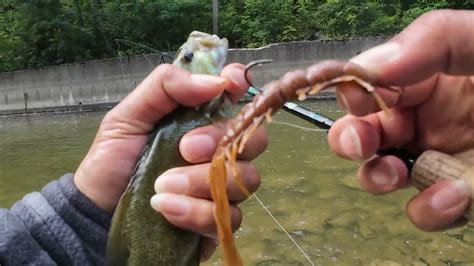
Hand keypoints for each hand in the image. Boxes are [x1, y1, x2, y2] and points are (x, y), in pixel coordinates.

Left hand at [74, 63, 267, 259]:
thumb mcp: (128, 115)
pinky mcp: (217, 220)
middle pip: (255, 140)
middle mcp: (219, 150)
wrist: (97, 210)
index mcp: (200, 119)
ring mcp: (222, 186)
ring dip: (200, 182)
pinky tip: (166, 210)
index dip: (241, 85)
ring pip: (244, 180)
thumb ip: (166, 86)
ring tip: (160, 186)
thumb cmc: (113, 160)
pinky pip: (229, 216)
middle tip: (184, 149)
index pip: (237, 95)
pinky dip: (196, 212)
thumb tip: (217, 81)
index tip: (231, 86)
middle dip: (220, 142)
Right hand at [327, 10, 473, 230]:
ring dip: (378, 177)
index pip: (367, 84)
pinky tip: (453, 195)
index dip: (351, 91)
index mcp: (423, 78)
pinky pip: (427, 210)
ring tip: (394, 172)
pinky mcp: (461, 197)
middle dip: (351, 139)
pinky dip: (430, 207)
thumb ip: (430, 42)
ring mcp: (439, 160)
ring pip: (383, 176)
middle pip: (362, 134)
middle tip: (360, 142)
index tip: (357, 95)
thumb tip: (367, 66)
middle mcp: (423, 120)